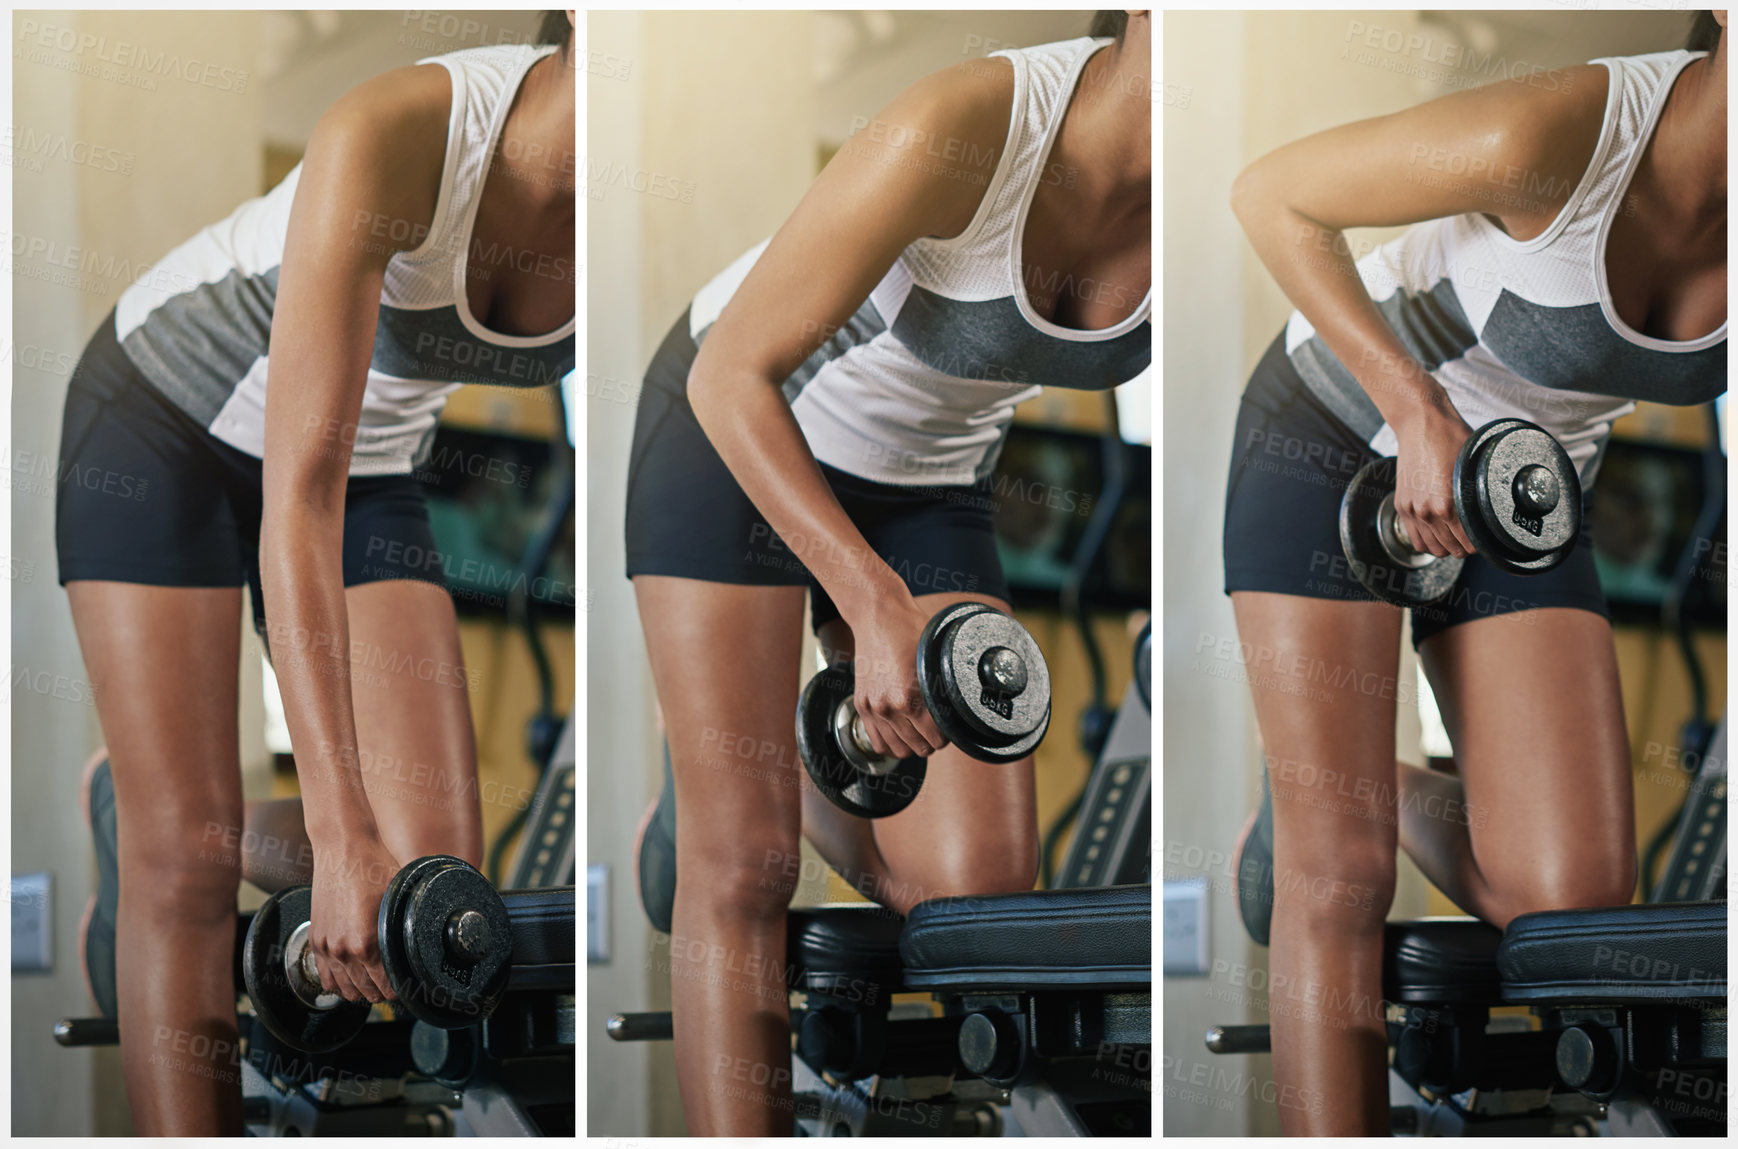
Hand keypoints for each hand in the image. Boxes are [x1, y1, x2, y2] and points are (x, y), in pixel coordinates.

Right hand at [309, 836, 400, 1003]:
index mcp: (367, 944)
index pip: (387, 986)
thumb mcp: (402, 897)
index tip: (410, 983)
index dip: (402, 987)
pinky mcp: (316, 939)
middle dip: (384, 991)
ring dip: (361, 990)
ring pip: (344, 990)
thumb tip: (424, 941)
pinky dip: (339, 983)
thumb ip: (408, 925)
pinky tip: (352, 978)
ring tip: (376, 983)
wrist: (343, 848)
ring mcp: (326, 947)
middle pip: (366, 992)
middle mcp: (343, 951)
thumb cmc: (375, 867)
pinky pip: (325, 977)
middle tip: (396, 984)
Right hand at [849, 593, 947, 760]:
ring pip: (899, 750)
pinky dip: (892, 744)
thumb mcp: (936, 659)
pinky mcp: (862, 706)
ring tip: (922, 732)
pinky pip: (877, 742)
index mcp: (909, 698)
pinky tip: (902, 733)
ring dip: (914, 745)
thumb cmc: (910, 631)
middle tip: (939, 729)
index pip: (937, 737)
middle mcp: (889, 708)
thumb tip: (959, 710)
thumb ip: (944, 689)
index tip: (951, 727)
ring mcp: (873, 708)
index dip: (948, 734)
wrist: (878, 616)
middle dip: (933, 741)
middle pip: (919, 747)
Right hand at [1393, 405, 1473, 557]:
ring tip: (1457, 535)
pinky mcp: (1401, 505)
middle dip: (1466, 546)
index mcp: (1447, 505)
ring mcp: (1411, 510)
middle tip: (1475, 535)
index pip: (1469, 543)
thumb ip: (1481, 493)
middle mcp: (1427, 512)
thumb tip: (1496, 510)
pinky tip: (1438, 532)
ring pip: (1432, 549)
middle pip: (1452, 549)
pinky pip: (1415, 539)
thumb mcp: (1475, 466)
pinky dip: (1427, 541)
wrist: (1420, 422)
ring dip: (1446, 546)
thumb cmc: (1450, 437)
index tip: (1488, 536)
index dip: (1483, 542)